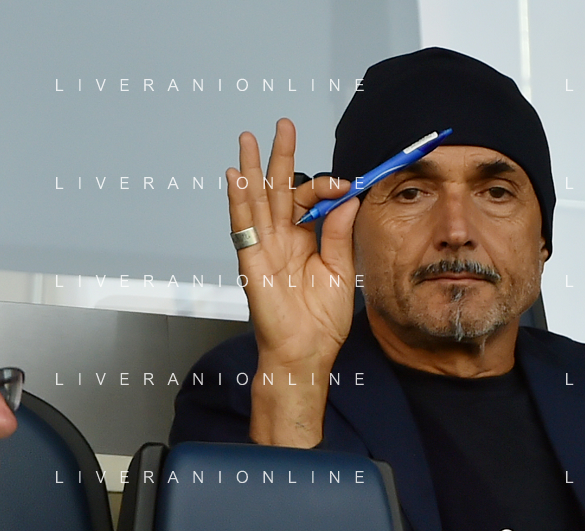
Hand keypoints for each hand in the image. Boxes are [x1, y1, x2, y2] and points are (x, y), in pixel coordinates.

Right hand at [226, 119, 360, 445]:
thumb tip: (348, 198)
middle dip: (282, 157)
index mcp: (305, 240)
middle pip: (280, 190)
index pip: (311, 200)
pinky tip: (236, 177)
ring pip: (257, 200)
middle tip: (284, 125)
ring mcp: (265, 247)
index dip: (327, 186)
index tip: (347, 183)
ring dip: (252, 168)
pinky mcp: (252, 260)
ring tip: (248, 139)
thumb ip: (340, 234)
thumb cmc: (321, 321)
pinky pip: (243, 226)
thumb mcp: (341, 271)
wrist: (305, 352)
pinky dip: (239, 201)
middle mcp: (283, 239)